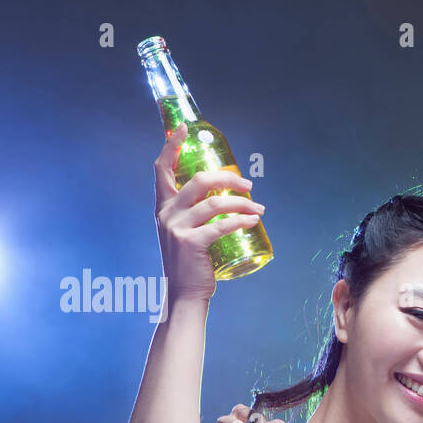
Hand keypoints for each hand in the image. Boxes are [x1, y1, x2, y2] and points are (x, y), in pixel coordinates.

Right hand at [154, 122, 264, 304]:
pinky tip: (254, 220)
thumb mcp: (184, 232)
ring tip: (260, 209)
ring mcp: (177, 227)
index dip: (172, 146)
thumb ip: (194, 214)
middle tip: (249, 185)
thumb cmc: (190, 262)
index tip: (185, 129)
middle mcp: (167, 213)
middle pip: (199, 180)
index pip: (162, 168)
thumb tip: (226, 197)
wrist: (184, 294)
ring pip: (215, 203)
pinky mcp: (191, 243)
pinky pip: (221, 225)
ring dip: (243, 203)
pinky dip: (241, 220)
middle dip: (229, 178)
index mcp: (163, 206)